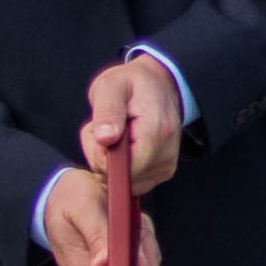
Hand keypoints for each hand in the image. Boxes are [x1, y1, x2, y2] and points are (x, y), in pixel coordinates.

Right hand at [39, 161, 147, 265]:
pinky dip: (143, 239)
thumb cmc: (70, 199)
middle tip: (133, 222)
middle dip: (143, 249)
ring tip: (129, 219)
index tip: (138, 240)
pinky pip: (144, 258)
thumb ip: (96, 237)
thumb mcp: (83, 209)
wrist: (62, 195)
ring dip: (144, 241)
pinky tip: (131, 223)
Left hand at [80, 47, 189, 197]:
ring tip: (115, 134)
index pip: (124, 168)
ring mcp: (166, 165)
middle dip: (104, 159)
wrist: (158, 83)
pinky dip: (122, 168)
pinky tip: (123, 145)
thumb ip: (107, 111)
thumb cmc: (132, 84)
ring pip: (126, 182)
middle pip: (122, 178)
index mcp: (156, 131)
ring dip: (111, 163)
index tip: (99, 133)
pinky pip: (133, 182)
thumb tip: (105, 139)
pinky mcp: (163, 171)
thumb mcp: (111, 87)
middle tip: (105, 130)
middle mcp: (166, 153)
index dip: (102, 157)